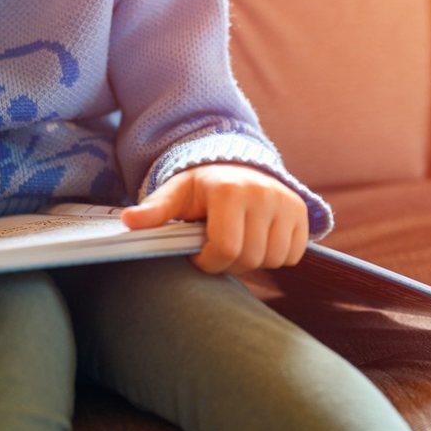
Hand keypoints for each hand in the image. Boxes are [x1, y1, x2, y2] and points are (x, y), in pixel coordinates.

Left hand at [121, 163, 308, 274]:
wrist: (237, 167)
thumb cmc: (201, 187)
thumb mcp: (175, 194)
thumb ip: (154, 210)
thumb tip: (128, 221)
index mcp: (229, 190)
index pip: (225, 248)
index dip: (209, 262)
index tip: (199, 255)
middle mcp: (263, 194)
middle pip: (250, 257)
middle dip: (229, 263)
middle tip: (217, 251)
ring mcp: (286, 203)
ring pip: (273, 259)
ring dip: (253, 261)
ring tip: (238, 242)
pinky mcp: (301, 212)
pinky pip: (293, 254)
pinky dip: (276, 256)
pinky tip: (258, 240)